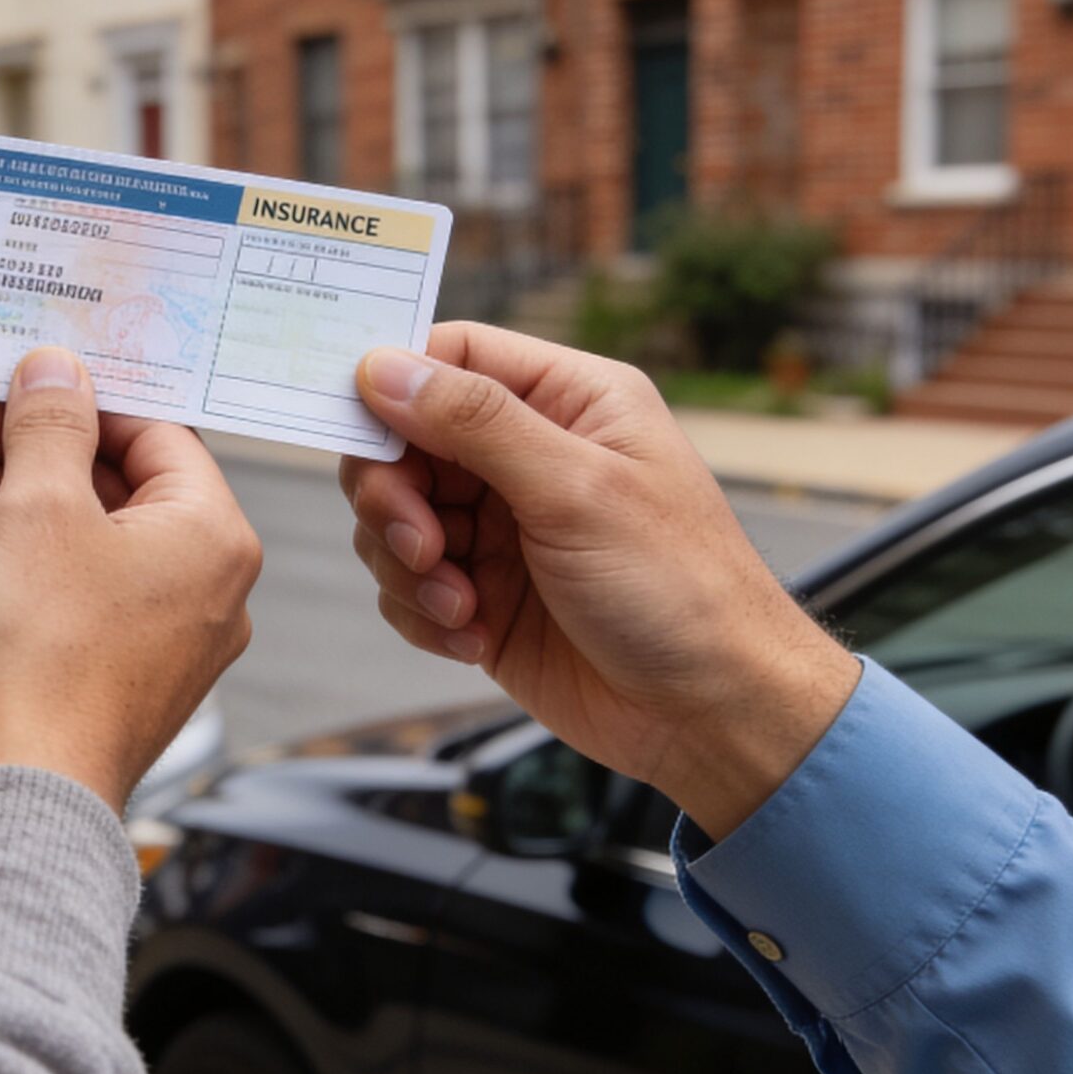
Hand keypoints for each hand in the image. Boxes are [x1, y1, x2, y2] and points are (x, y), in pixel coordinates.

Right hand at [0, 349, 260, 810]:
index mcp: (212, 539)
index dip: (78, 394)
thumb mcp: (39, 508)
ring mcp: (143, 634)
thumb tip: (57, 371)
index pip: (155, 432)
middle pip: (101, 479)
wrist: (14, 793)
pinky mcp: (91, 669)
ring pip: (64, 532)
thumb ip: (48, 425)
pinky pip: (48, 584)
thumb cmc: (45, 661)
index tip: (20, 374)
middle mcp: (194, 587)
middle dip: (11, 440)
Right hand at [339, 323, 859, 837]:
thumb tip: (384, 367)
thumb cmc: (681, 590)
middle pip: (404, 440)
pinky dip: (423, 614)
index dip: (394, 386)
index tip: (361, 432)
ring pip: (394, 518)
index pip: (451, 357)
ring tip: (462, 606)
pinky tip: (473, 638)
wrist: (710, 716)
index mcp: (569, 401)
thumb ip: (475, 423)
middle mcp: (530, 455)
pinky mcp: (483, 595)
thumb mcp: (576, 490)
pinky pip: (408, 586)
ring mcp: (502, 528)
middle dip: (393, 497)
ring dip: (408, 565)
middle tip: (418, 544)